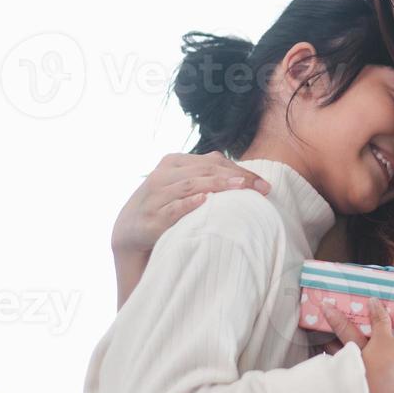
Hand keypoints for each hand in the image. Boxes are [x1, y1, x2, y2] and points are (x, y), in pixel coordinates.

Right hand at [111, 151, 269, 255]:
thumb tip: (246, 177)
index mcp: (174, 162)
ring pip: (190, 185)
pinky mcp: (152, 218)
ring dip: (217, 185)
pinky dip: (189, 203)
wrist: (129, 230)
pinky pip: (172, 208)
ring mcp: (156, 196)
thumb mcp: (182, 185)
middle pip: (205, 170)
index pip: (213, 161)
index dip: (240, 170)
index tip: (264, 185)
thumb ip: (206, 176)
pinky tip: (205, 200)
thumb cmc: (165, 205)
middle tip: (260, 188)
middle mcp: (164, 175)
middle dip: (236, 178)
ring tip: (240, 187)